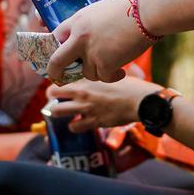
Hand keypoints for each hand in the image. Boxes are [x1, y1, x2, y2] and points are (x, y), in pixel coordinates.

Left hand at [47, 0, 153, 81]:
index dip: (57, 47)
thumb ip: (97, 13)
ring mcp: (91, 52)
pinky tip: (121, 73)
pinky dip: (113, 77)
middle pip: (57, 61)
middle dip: (55, 72)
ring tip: (110, 66)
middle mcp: (79, 37)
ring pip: (86, 72)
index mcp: (78, 20)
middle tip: (58, 78)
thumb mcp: (106, 2)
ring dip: (97, 72)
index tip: (60, 54)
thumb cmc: (133, 2)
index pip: (56, 36)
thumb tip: (104, 4)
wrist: (147, 12)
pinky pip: (104, 77)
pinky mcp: (106, 64)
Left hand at [47, 76, 164, 131]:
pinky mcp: (93, 121)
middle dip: (52, 96)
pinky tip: (78, 123)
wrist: (141, 101)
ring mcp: (86, 107)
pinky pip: (74, 126)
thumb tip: (98, 67)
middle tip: (55, 99)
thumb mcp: (112, 73)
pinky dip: (74, 126)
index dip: (57, 80)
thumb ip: (100, 72)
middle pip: (52, 92)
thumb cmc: (131, 85)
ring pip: (57, 111)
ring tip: (62, 112)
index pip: (61, 75)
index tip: (59, 82)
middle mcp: (82, 91)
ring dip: (57, 112)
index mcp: (87, 76)